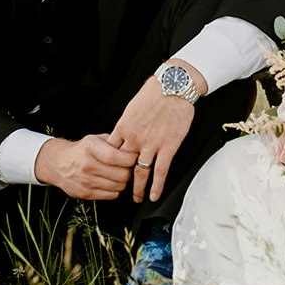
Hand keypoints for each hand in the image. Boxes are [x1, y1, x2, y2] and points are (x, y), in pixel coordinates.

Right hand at [33, 134, 138, 199]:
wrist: (59, 164)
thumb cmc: (82, 150)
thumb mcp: (96, 139)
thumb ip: (114, 142)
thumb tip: (134, 147)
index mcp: (90, 148)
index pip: (115, 157)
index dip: (130, 159)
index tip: (135, 157)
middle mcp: (87, 165)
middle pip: (121, 174)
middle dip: (130, 171)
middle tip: (129, 167)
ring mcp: (86, 181)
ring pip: (119, 186)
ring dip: (123, 181)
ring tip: (119, 174)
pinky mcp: (86, 194)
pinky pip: (112, 195)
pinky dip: (115, 189)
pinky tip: (111, 182)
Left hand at [110, 66, 201, 201]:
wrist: (174, 86)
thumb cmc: (155, 91)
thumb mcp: (133, 106)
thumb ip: (128, 122)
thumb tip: (125, 131)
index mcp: (123, 127)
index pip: (111, 151)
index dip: (110, 164)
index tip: (111, 171)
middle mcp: (134, 138)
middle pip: (122, 165)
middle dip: (120, 179)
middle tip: (120, 189)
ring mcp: (151, 144)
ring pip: (140, 172)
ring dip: (138, 188)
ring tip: (137, 198)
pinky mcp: (168, 146)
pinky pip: (160, 171)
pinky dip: (157, 186)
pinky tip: (154, 195)